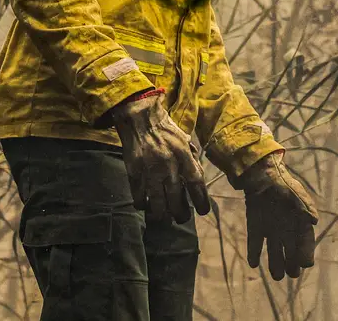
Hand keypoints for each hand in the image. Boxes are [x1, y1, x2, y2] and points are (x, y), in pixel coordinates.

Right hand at [108, 94, 211, 223]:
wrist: (139, 119)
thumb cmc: (165, 129)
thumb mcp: (184, 141)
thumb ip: (191, 160)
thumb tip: (196, 180)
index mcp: (183, 156)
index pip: (196, 184)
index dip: (201, 201)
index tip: (203, 211)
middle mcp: (168, 165)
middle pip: (176, 199)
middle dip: (180, 214)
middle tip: (181, 218)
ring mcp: (150, 170)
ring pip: (157, 202)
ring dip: (161, 214)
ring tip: (163, 217)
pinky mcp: (134, 171)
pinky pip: (139, 195)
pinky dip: (142, 203)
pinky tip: (144, 205)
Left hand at [238, 151, 318, 279]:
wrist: (261, 175)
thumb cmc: (282, 184)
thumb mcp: (296, 194)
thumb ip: (305, 207)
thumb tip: (313, 221)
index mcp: (299, 222)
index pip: (305, 242)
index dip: (306, 253)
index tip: (304, 263)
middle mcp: (286, 229)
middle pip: (290, 251)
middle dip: (291, 265)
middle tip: (291, 274)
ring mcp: (270, 229)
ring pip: (274, 251)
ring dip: (275, 263)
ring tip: (276, 276)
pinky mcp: (255, 227)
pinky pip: (255, 242)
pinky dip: (254, 252)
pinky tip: (254, 263)